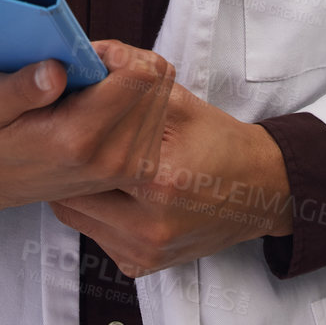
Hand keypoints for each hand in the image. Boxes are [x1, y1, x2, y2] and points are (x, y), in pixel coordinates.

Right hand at [0, 40, 174, 213]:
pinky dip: (138, 95)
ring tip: (93, 86)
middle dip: (124, 60)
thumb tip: (55, 72)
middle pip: (155, 78)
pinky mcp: (140, 170)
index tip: (85, 55)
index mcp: (78, 140)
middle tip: (87, 68)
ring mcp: (130, 168)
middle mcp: (112, 160)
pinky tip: (106, 102)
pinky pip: (161, 109)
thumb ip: (18, 87)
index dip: (115, 52)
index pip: (138, 75)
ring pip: (162, 90)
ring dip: (132, 76)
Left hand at [49, 81, 292, 276]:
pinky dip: (95, 211)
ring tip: (88, 161)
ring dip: (77, 188)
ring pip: (76, 216)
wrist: (260, 191)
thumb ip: (132, 80)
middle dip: (67, 162)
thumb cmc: (220, 143)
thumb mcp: (180, 102)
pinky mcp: (140, 266)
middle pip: (72, 191)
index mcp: (161, 181)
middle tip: (68, 137)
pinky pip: (95, 236)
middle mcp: (151, 227)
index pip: (86, 156)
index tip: (65, 115)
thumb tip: (92, 58)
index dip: (72, 131)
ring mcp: (144, 252)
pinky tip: (110, 189)